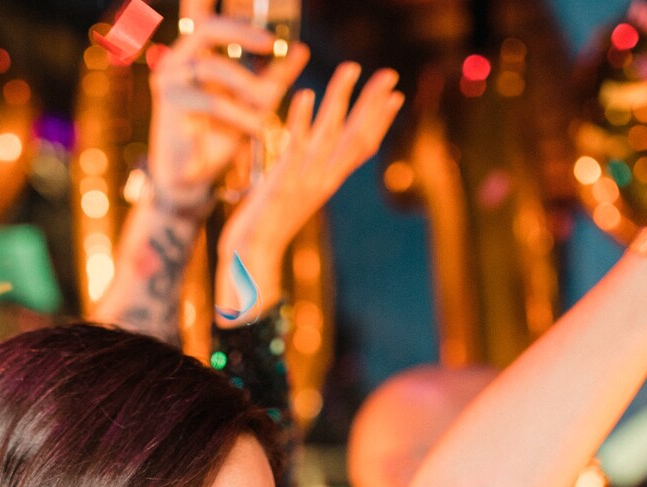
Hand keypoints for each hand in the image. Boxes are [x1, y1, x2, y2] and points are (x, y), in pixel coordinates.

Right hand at [145, 0, 309, 212]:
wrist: (191, 176)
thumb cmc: (218, 136)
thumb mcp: (250, 102)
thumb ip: (272, 76)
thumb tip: (300, 49)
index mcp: (191, 56)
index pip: (213, 24)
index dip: (240, 25)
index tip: (272, 39)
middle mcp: (175, 62)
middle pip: (207, 30)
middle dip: (241, 34)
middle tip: (271, 45)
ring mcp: (168, 83)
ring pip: (214, 69)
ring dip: (248, 86)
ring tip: (270, 107)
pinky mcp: (169, 108)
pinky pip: (212, 102)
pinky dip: (241, 115)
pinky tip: (258, 129)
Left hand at [217, 60, 401, 317]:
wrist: (252, 259)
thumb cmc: (266, 228)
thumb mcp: (293, 196)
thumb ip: (306, 175)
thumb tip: (310, 157)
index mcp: (328, 183)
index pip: (362, 148)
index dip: (380, 122)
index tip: (395, 97)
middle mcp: (323, 181)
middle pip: (357, 137)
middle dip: (374, 104)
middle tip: (390, 74)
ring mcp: (304, 182)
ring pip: (330, 134)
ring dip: (340, 98)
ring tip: (350, 68)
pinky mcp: (281, 183)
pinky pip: (295, 146)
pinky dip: (301, 120)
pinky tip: (306, 94)